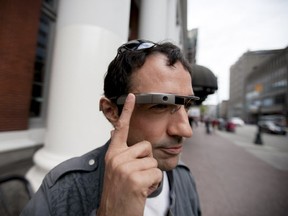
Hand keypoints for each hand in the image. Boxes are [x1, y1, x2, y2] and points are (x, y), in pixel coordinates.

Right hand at [97, 93, 162, 215]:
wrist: (115, 214)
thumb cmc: (119, 192)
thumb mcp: (116, 169)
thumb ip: (121, 153)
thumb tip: (119, 135)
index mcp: (113, 154)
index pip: (120, 129)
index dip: (128, 112)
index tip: (132, 96)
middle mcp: (116, 158)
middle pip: (146, 146)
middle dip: (147, 161)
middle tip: (136, 177)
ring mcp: (125, 168)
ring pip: (153, 161)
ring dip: (150, 175)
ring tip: (138, 185)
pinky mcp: (135, 179)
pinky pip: (157, 173)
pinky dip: (154, 184)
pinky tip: (141, 191)